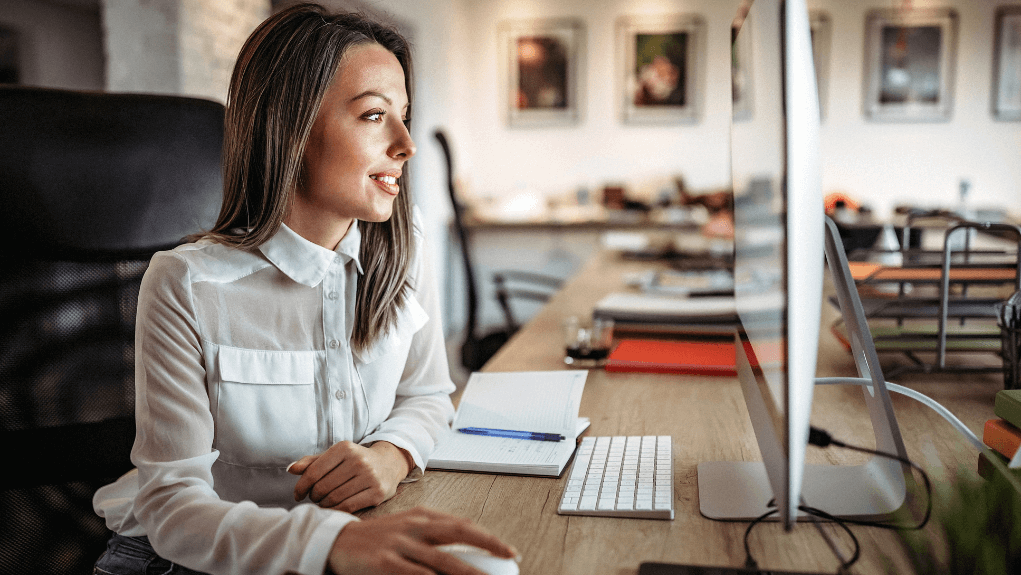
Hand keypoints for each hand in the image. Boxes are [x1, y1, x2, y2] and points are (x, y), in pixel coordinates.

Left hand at [288, 441, 410, 512]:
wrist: (389, 463)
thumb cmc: (355, 460)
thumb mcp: (336, 455)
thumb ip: (313, 462)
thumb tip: (291, 469)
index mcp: (345, 448)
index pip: (313, 472)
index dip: (301, 486)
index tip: (298, 494)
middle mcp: (358, 460)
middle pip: (322, 487)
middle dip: (313, 496)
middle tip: (314, 498)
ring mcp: (370, 477)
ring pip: (334, 498)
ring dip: (323, 504)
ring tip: (323, 502)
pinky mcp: (378, 492)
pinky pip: (348, 506)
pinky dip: (336, 510)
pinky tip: (333, 508)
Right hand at [326, 507, 516, 574]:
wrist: (335, 541)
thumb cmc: (377, 539)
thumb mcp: (406, 529)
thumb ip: (433, 537)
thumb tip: (466, 552)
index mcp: (422, 516)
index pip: (463, 524)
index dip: (488, 537)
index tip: (508, 550)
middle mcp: (414, 526)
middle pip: (460, 533)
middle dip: (489, 545)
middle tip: (510, 558)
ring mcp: (400, 543)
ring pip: (443, 560)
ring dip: (468, 573)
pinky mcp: (385, 562)